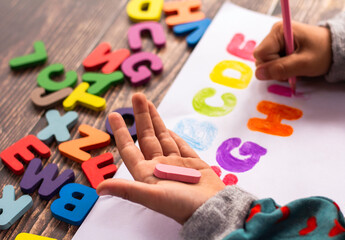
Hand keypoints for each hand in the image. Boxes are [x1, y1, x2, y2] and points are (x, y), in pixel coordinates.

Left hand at [97, 93, 224, 223]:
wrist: (212, 210)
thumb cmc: (181, 205)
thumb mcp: (152, 196)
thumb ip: (127, 190)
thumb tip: (98, 188)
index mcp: (146, 174)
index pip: (129, 149)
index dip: (121, 132)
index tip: (114, 115)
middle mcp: (159, 167)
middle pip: (146, 137)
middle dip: (141, 117)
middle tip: (137, 96)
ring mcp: (175, 164)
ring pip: (162, 137)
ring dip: (155, 120)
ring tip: (148, 103)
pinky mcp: (191, 163)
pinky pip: (179, 145)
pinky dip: (172, 135)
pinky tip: (166, 127)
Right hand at [254, 21, 331, 80]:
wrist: (335, 50)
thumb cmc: (323, 52)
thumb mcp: (303, 63)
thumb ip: (281, 69)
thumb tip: (258, 74)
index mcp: (278, 31)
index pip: (261, 54)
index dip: (272, 65)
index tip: (289, 65)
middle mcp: (274, 35)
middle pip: (261, 60)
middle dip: (275, 69)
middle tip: (293, 68)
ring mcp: (275, 42)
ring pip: (266, 64)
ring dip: (279, 71)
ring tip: (295, 67)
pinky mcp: (278, 49)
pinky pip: (271, 64)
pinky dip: (281, 69)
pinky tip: (293, 66)